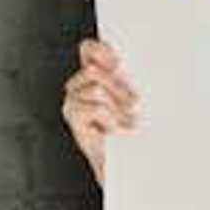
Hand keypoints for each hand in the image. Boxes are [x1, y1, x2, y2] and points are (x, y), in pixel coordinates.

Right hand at [60, 38, 138, 187]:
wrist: (130, 160)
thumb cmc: (135, 128)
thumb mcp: (137, 98)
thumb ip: (131, 78)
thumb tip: (132, 64)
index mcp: (95, 75)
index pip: (89, 49)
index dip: (101, 50)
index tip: (119, 62)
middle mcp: (80, 85)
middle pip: (94, 69)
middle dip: (119, 85)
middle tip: (136, 103)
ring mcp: (73, 100)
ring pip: (97, 88)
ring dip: (119, 106)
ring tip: (127, 120)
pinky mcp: (73, 117)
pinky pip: (96, 107)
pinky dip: (112, 119)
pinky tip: (116, 129)